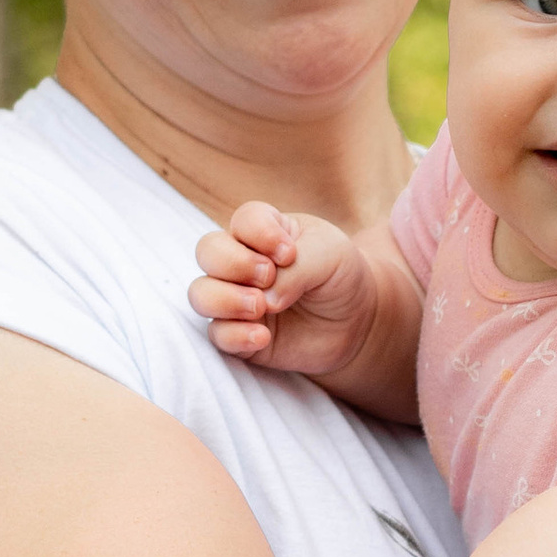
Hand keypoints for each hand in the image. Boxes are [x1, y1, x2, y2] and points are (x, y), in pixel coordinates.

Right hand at [188, 202, 375, 374]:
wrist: (355, 321)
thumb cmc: (339, 276)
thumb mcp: (330, 255)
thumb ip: (297, 269)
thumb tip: (264, 300)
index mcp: (264, 231)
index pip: (243, 220)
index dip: (260, 234)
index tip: (289, 253)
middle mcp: (241, 261)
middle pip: (208, 251)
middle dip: (234, 264)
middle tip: (269, 277)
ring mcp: (236, 298)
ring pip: (200, 294)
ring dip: (225, 299)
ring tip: (261, 307)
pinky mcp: (238, 334)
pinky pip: (216, 335)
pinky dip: (235, 335)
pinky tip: (263, 337)